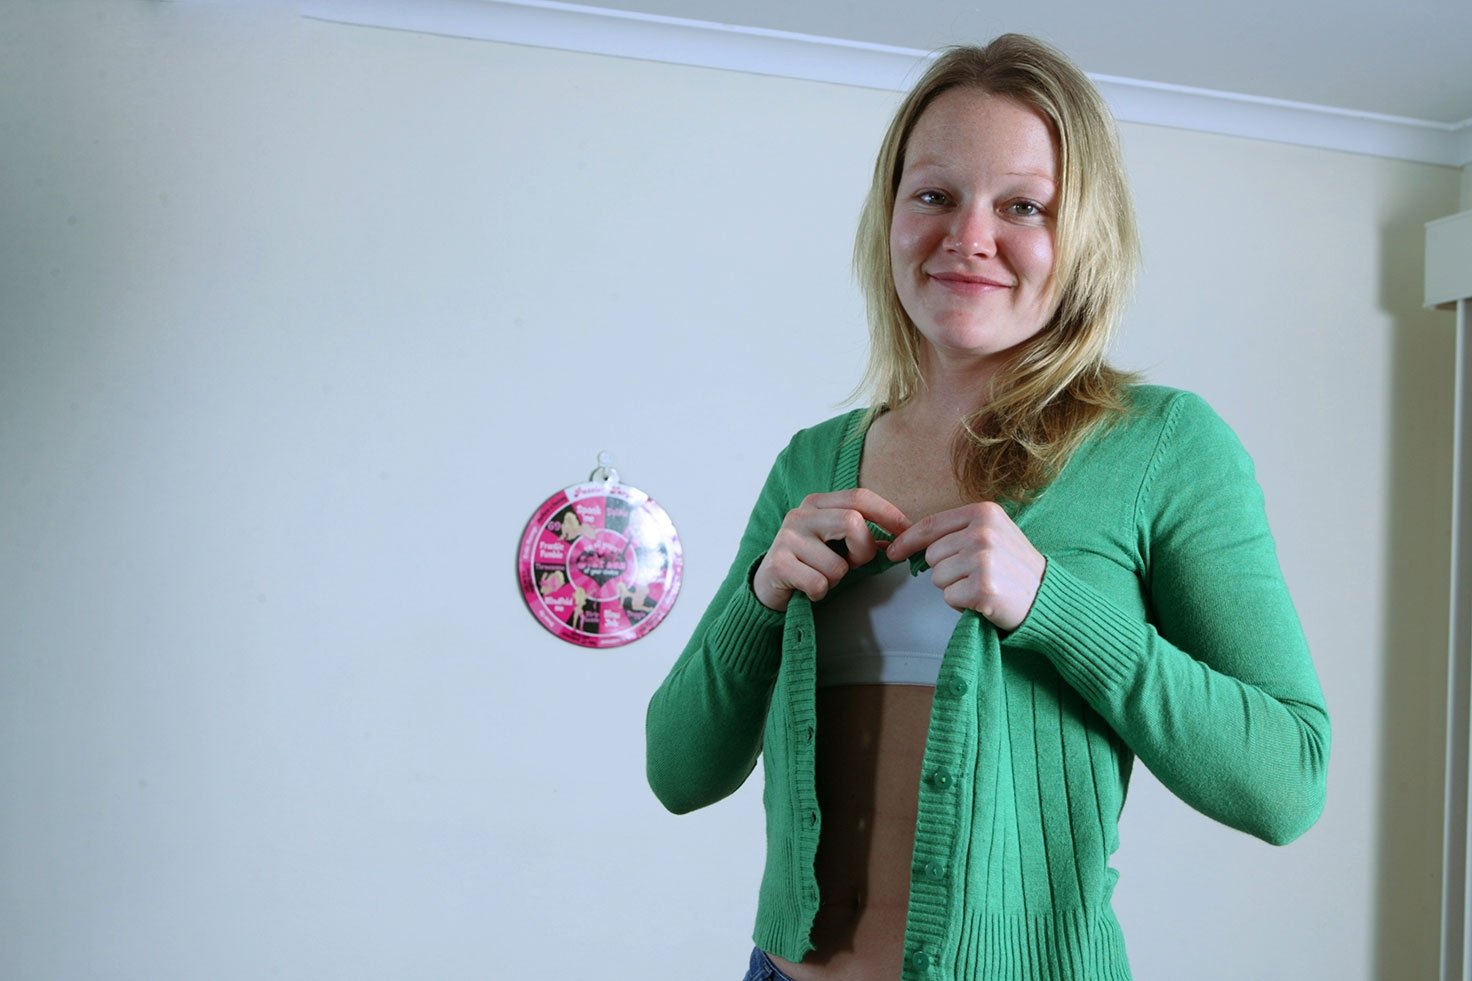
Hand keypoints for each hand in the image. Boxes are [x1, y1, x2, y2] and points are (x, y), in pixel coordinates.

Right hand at [753, 489, 910, 611]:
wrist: (768, 585)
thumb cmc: (809, 562)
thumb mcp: (837, 543)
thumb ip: (864, 535)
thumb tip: (902, 538)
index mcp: (818, 503)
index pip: (860, 497)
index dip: (888, 514)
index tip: (906, 533)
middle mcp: (801, 514)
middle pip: (852, 522)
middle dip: (863, 551)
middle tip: (855, 564)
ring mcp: (787, 537)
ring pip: (837, 564)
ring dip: (837, 579)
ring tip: (821, 576)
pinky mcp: (778, 563)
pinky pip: (819, 583)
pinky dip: (820, 592)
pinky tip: (807, 588)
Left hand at [885, 501, 1044, 630]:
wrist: (1047, 597)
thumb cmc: (1015, 568)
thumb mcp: (992, 534)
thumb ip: (958, 531)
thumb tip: (910, 541)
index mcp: (984, 513)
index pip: (931, 525)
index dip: (907, 540)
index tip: (893, 551)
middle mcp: (983, 532)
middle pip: (932, 555)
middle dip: (946, 569)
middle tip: (976, 574)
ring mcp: (983, 559)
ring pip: (938, 577)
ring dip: (954, 587)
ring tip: (982, 585)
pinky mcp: (983, 587)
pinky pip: (949, 597)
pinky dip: (962, 604)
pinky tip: (984, 599)